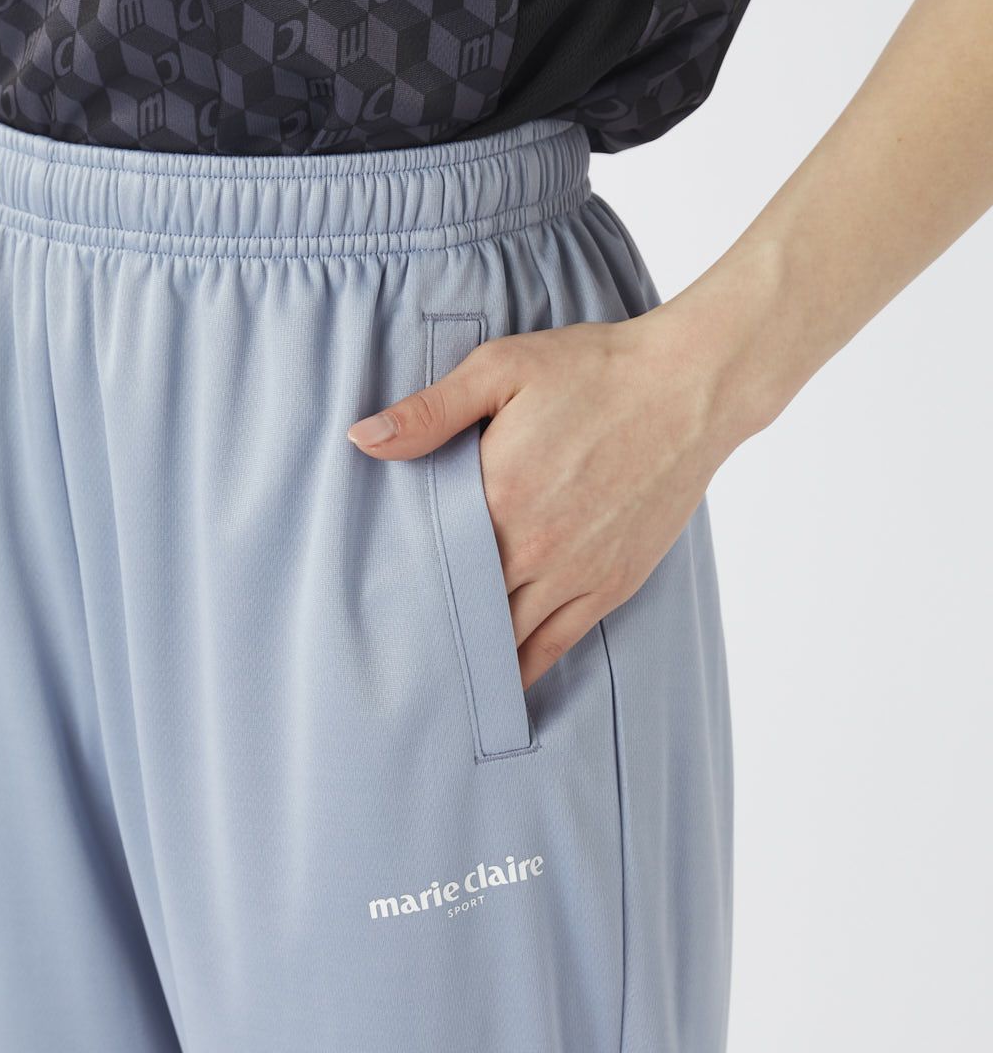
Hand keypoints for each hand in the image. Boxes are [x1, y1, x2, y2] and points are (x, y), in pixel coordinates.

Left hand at [346, 303, 750, 689]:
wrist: (689, 389)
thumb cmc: (595, 371)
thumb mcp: (502, 369)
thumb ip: (430, 412)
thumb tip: (362, 440)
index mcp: (496, 494)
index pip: (428, 557)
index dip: (398, 581)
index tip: (371, 598)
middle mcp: (532, 546)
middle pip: (463, 605)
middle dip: (430, 624)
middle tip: (393, 647)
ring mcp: (575, 572)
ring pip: (507, 635)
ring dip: (472, 653)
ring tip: (436, 677)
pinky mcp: (612, 583)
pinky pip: (557, 644)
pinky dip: (525, 667)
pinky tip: (502, 682)